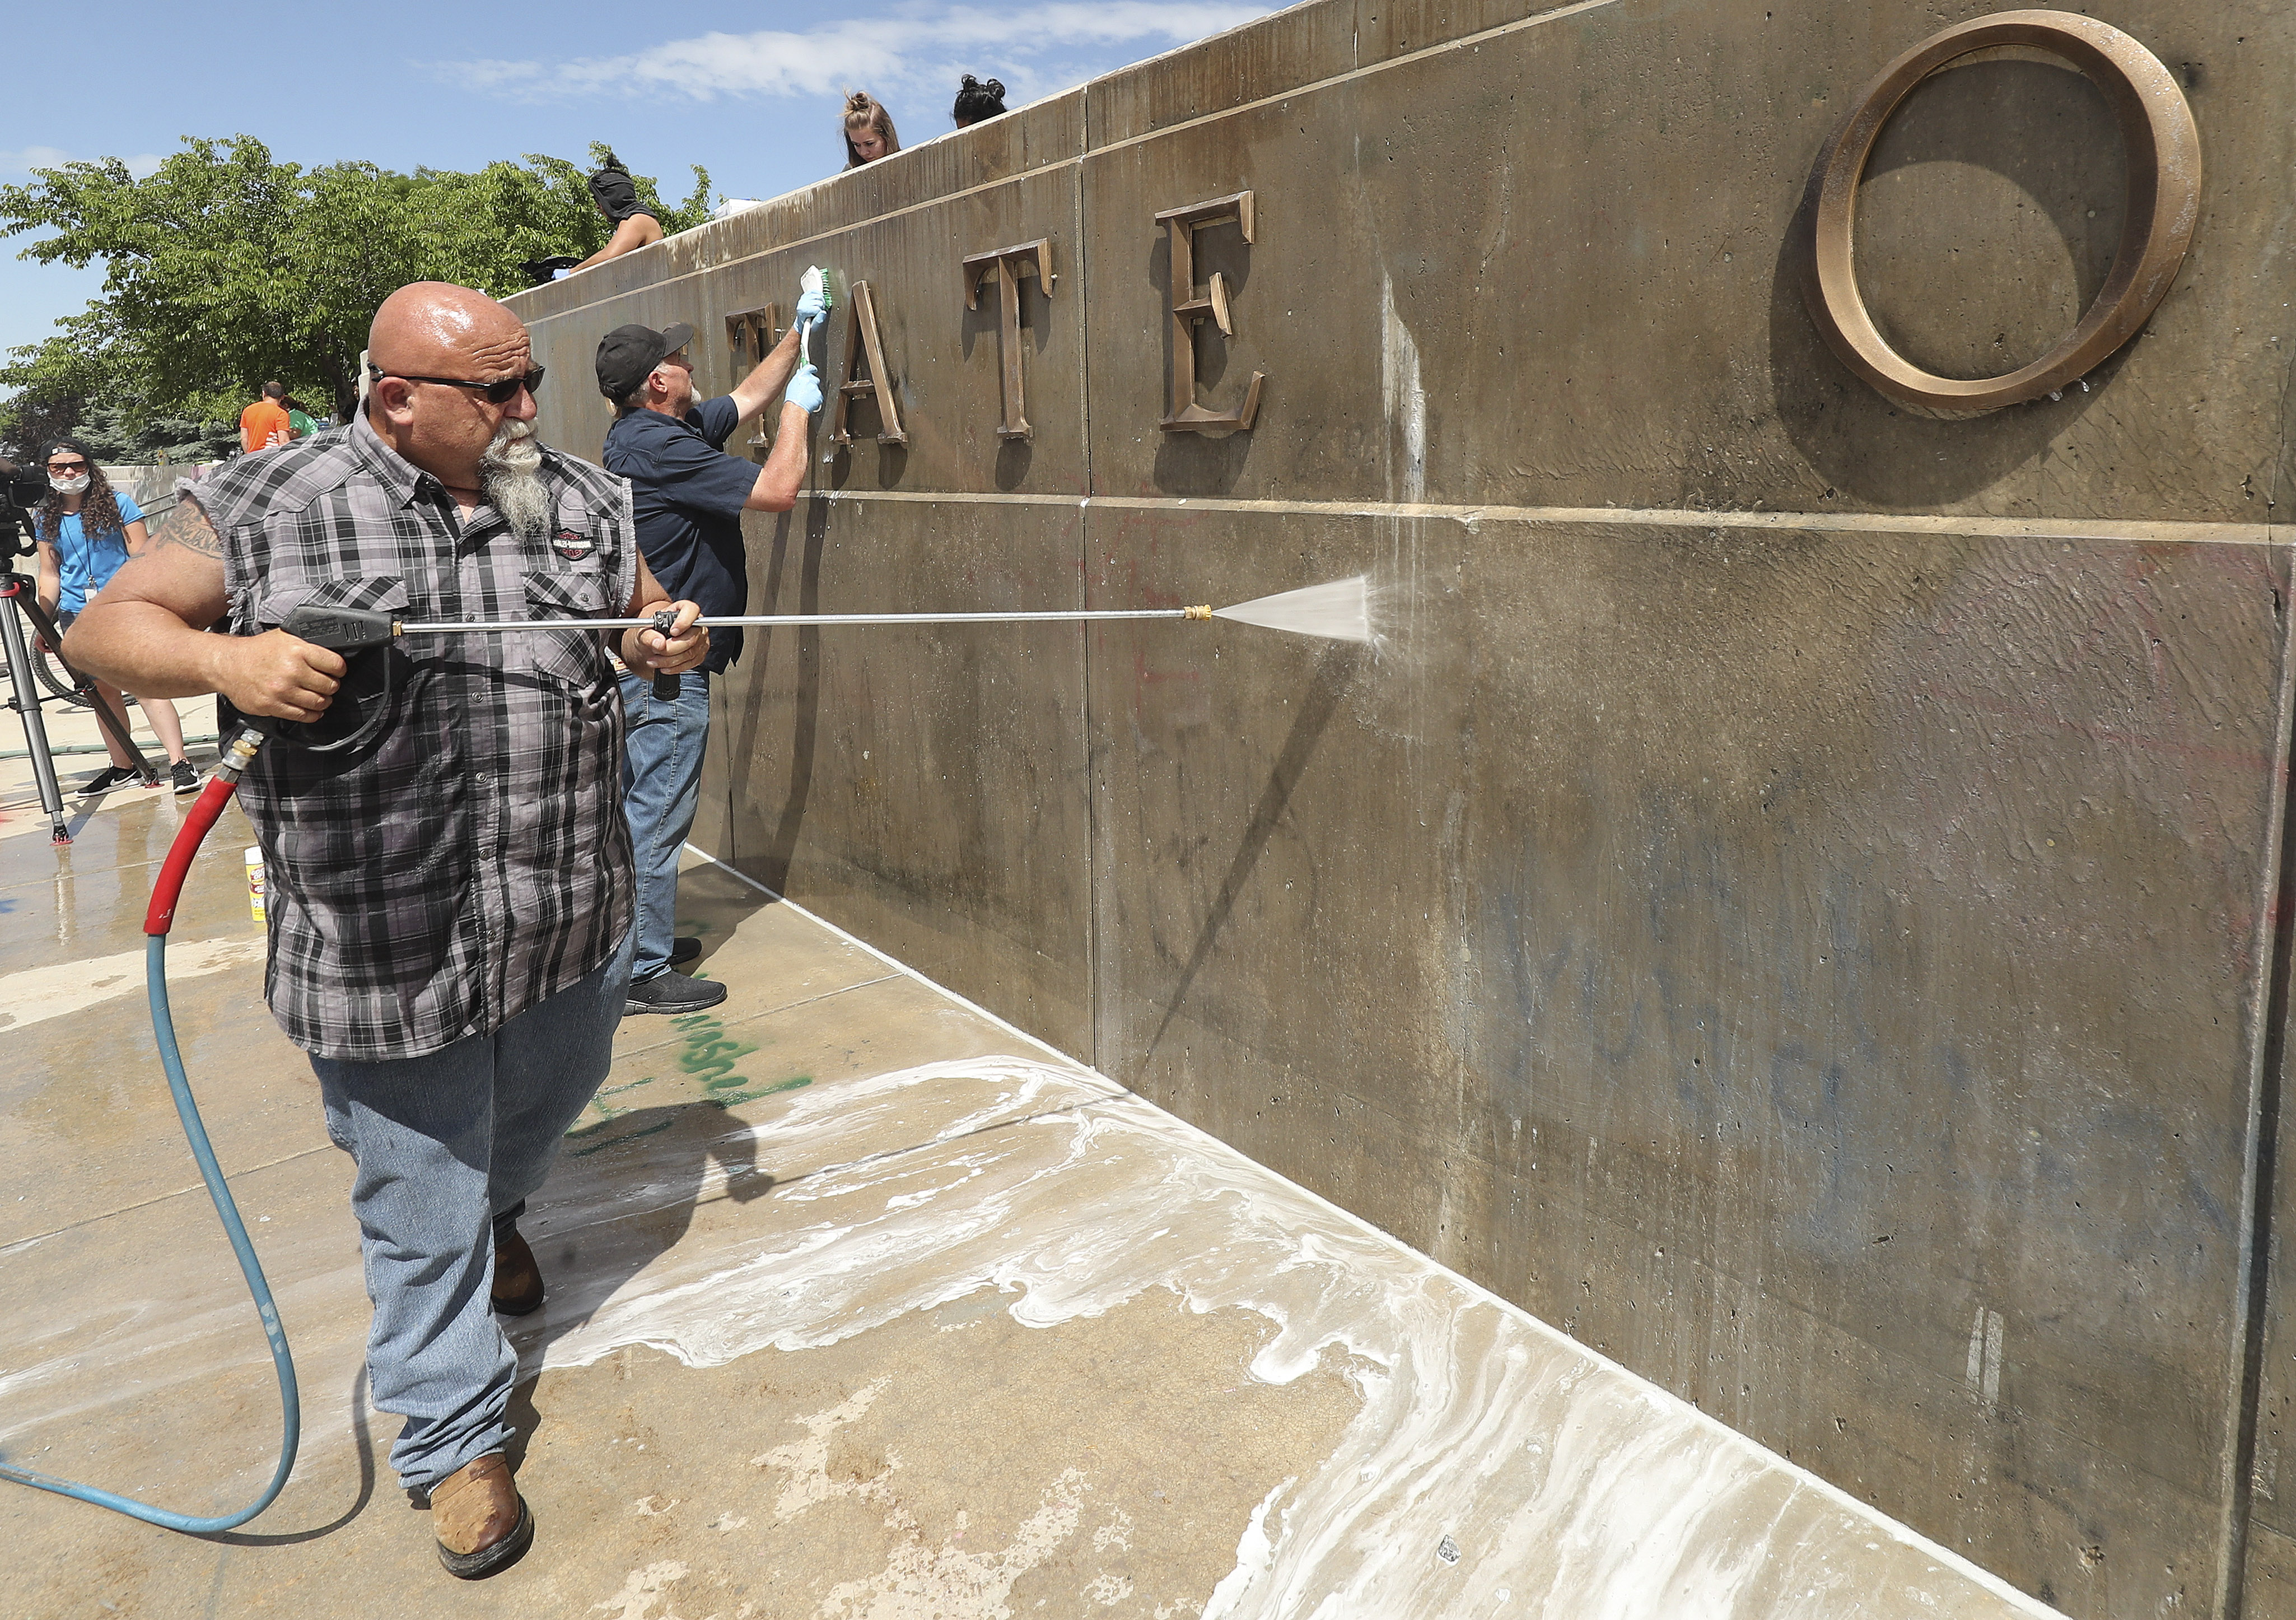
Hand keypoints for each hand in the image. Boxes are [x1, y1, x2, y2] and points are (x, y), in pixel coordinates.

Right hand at [219, 629, 346, 722]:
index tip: (337, 671)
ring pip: (319, 703)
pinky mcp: (273, 706)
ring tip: (319, 696)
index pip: (336, 665)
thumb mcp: (285, 637)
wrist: (228, 664)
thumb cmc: (256, 651)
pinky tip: (309, 708)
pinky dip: (311, 714)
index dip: (339, 669)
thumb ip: (308, 645)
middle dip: (332, 686)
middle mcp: (291, 671)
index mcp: (297, 650)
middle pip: (330, 686)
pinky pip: (303, 716)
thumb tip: (332, 650)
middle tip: (326, 684)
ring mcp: (281, 690)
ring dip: (323, 701)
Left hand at [628, 600, 706, 675]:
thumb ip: (649, 635)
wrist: (655, 640)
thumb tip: (659, 643)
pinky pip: (690, 663)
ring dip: (670, 660)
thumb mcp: (644, 629)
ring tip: (654, 661)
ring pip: (690, 653)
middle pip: (691, 637)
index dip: (684, 621)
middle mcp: (696, 624)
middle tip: (656, 651)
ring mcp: (700, 639)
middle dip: (671, 648)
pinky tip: (663, 666)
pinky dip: (675, 667)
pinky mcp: (699, 654)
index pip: (691, 611)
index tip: (672, 631)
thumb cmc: (652, 630)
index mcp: (684, 609)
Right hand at [785, 362, 822, 413]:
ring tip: (805, 397)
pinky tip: (809, 401)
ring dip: (813, 392)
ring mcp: (815, 388)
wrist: (796, 408)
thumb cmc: (792, 398)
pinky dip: (815, 398)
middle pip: (814, 379)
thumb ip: (798, 378)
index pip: (810, 367)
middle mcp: (810, 380)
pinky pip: (819, 396)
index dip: (812, 369)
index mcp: (802, 376)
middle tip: (806, 389)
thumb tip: (801, 374)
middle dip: (812, 383)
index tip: (814, 369)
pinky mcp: (820, 395)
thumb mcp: (792, 384)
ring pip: (816, 388)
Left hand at [794, 285, 828, 329]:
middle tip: (819, 311)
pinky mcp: (805, 294)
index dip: (820, 312)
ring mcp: (803, 298)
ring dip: (821, 301)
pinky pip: (815, 291)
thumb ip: (819, 320)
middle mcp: (801, 303)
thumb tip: (823, 312)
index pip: (817, 308)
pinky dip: (819, 294)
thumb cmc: (808, 324)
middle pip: (819, 301)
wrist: (803, 322)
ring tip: (819, 306)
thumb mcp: (814, 326)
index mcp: (802, 311)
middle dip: (822, 306)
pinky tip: (819, 300)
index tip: (818, 315)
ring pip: (818, 295)